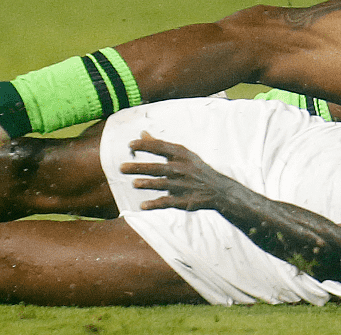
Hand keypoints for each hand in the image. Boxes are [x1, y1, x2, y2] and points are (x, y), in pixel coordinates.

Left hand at [119, 132, 238, 211]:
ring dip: (148, 184)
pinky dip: (155, 205)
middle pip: (159, 168)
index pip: (162, 148)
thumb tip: (141, 133)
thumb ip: (160, 145)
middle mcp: (183, 169)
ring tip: (134, 184)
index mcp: (182, 155)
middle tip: (121, 167)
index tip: (130, 145)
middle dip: (140, 167)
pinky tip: (142, 206)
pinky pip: (168, 203)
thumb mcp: (182, 154)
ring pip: (163, 185)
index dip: (146, 146)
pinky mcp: (184, 201)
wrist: (218, 190)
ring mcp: (184, 185)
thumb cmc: (195, 168)